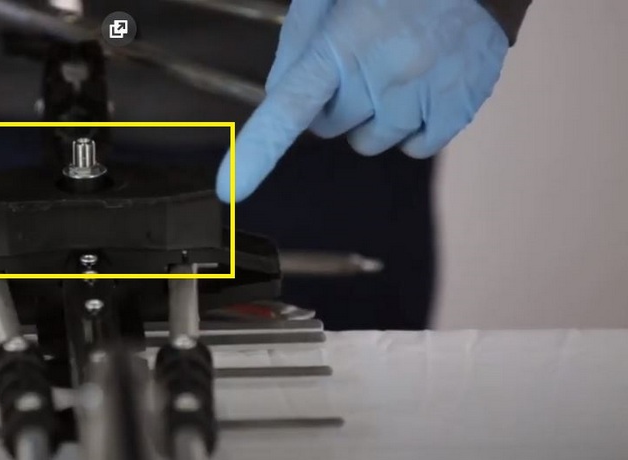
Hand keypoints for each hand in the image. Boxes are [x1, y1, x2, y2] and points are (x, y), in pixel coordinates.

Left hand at [217, 0, 509, 201]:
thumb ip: (298, 42)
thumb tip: (275, 94)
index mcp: (341, 42)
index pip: (291, 105)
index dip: (258, 150)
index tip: (230, 188)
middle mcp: (382, 72)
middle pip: (329, 127)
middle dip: (335, 102)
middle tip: (359, 60)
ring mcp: (423, 93)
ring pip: (371, 142)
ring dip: (373, 117)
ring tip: (395, 68)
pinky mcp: (459, 107)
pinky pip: (417, 148)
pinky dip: (412, 128)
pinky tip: (420, 88)